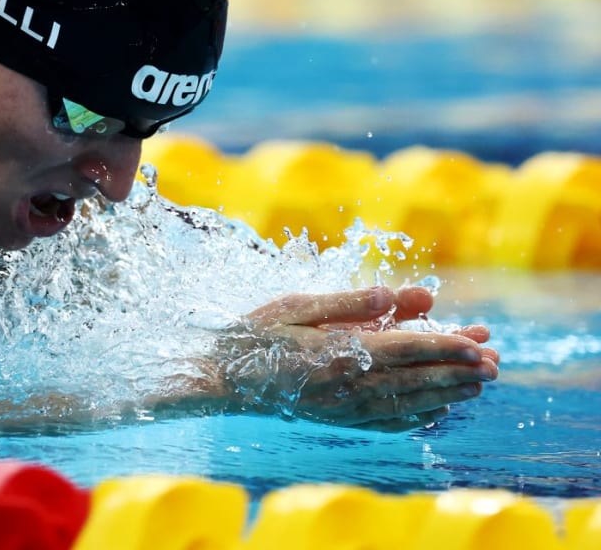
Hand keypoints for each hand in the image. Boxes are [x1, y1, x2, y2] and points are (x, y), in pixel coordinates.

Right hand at [214, 286, 499, 431]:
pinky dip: (417, 416)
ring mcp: (343, 408)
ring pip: (408, 402)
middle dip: (459, 370)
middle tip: (495, 364)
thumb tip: (393, 295)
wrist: (222, 378)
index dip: (446, 344)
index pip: (407, 348)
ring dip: (447, 392)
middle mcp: (347, 385)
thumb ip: (347, 302)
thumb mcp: (297, 304)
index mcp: (339, 352)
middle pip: (417, 378)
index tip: (478, 340)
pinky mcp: (337, 420)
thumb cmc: (256, 334)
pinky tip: (437, 410)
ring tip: (478, 384)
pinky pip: (387, 422)